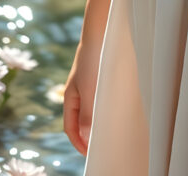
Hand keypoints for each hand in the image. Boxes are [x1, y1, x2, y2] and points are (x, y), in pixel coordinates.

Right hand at [63, 38, 102, 155]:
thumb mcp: (91, 90)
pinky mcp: (99, 78)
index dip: (79, 143)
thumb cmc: (93, 61)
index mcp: (71, 98)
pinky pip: (100, 99)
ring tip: (111, 133)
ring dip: (98, 122)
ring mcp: (88, 86)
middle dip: (88, 136)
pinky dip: (105, 109)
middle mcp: (78, 94)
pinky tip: (115, 112)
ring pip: (91, 110)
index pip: (71, 127)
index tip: (91, 154)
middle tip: (102, 147)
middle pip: (81, 121)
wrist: (101, 33)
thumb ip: (88, 114)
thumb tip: (86, 138)